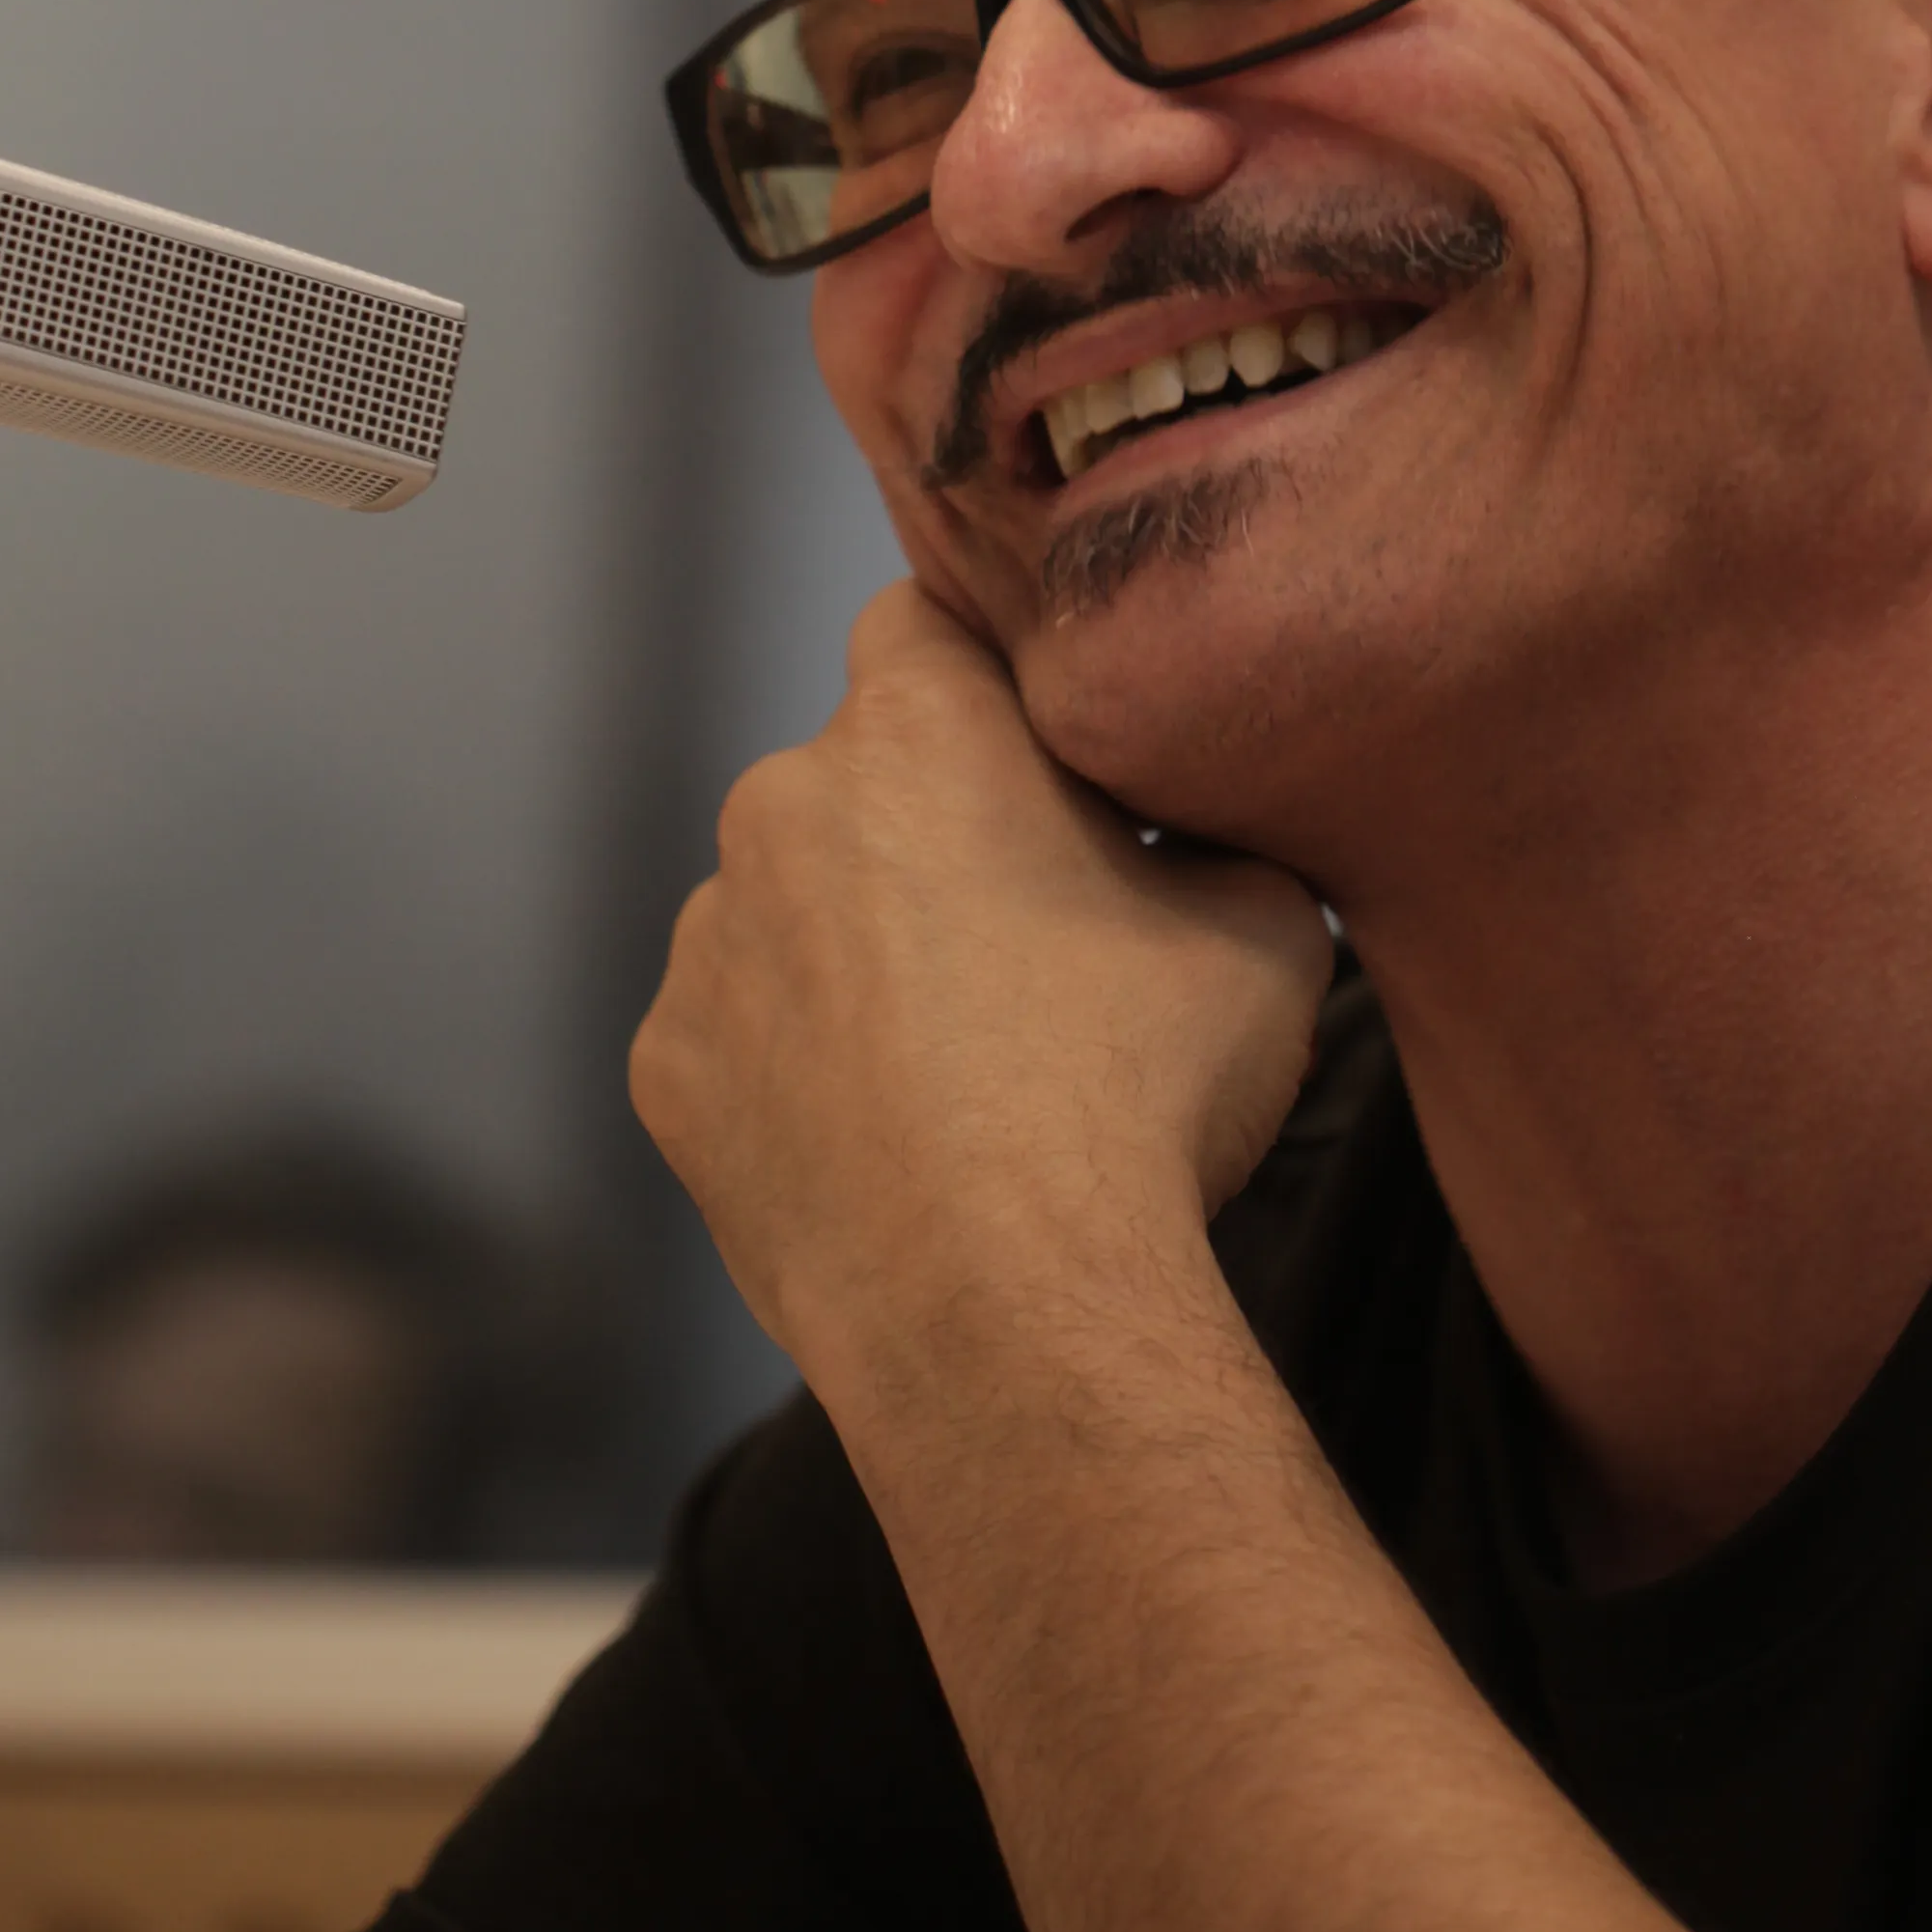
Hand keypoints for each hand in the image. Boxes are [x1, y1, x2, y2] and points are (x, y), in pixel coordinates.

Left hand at [630, 582, 1331, 1403]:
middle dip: (927, 834)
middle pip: (857, 779)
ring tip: (957, 1072)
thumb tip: (1202, 840)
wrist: (1007, 1312)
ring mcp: (709, 944)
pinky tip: (886, 1140)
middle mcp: (779, 804)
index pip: (923, 619)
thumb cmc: (1138, 1094)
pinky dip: (797, 1068)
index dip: (985, 677)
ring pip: (790, 909)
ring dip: (854, 954)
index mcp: (916, 729)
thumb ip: (1213, 835)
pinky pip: (740, 1034)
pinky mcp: (667, 1072)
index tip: (1039, 755)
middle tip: (1029, 942)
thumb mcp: (1264, 923)